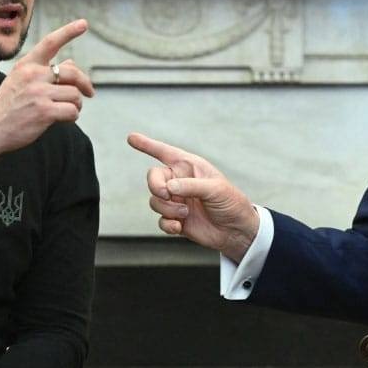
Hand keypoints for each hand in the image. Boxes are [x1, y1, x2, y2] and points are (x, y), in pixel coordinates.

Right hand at [0, 20, 95, 169]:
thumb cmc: (7, 106)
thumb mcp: (21, 81)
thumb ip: (45, 72)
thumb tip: (71, 63)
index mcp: (26, 65)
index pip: (50, 42)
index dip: (68, 32)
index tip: (84, 24)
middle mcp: (33, 75)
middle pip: (72, 73)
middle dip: (85, 83)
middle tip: (90, 92)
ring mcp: (39, 93)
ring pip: (74, 95)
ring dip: (76, 104)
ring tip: (67, 110)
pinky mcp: (44, 112)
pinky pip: (72, 111)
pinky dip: (72, 116)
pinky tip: (63, 119)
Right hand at [127, 132, 258, 261]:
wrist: (236, 231)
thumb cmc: (231, 203)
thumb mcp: (215, 189)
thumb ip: (190, 185)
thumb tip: (168, 187)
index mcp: (189, 166)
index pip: (164, 152)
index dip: (147, 144)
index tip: (131, 137)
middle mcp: (180, 181)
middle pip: (153, 178)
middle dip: (156, 186)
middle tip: (167, 194)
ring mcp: (177, 201)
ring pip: (154, 200)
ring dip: (167, 208)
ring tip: (185, 213)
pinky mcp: (176, 219)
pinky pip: (160, 220)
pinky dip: (167, 224)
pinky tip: (180, 227)